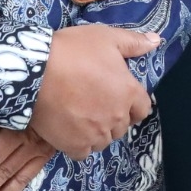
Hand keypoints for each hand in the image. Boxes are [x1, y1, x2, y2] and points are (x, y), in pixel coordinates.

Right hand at [27, 26, 162, 158]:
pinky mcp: (74, 145)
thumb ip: (134, 42)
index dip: (133, 104)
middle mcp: (117, 117)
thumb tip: (156, 42)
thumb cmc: (73, 51)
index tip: (119, 97)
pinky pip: (84, 152)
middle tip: (95, 104)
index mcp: (129, 92)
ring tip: (81, 117)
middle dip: (113, 116)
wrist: (35, 71)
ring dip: (97, 132)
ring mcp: (96, 134)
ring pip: (104, 141)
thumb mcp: (106, 37)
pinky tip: (70, 131)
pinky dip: (80, 144)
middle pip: (122, 126)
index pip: (143, 109)